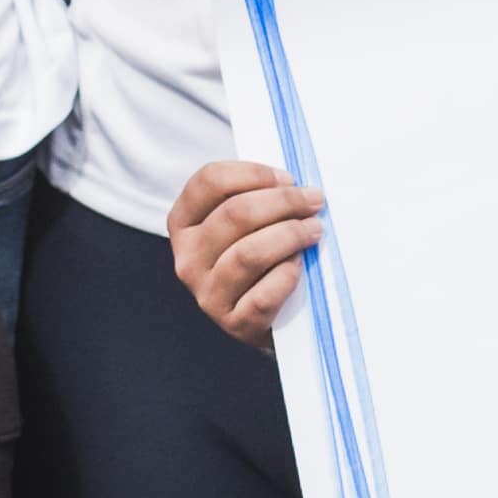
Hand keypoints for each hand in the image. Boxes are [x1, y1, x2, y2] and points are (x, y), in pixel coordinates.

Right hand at [165, 157, 327, 340]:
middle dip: (283, 201)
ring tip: (314, 229)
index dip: (254, 173)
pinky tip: (300, 264)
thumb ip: (255, 198)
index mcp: (184, 223)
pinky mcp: (234, 323)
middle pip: (235, 214)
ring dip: (290, 235)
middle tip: (314, 200)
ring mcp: (208, 293)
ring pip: (249, 253)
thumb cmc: (257, 257)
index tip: (287, 178)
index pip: (209, 181)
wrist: (263, 317)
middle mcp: (188, 258)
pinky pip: (264, 295)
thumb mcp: (242, 225)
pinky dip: (287, 275)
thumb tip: (294, 183)